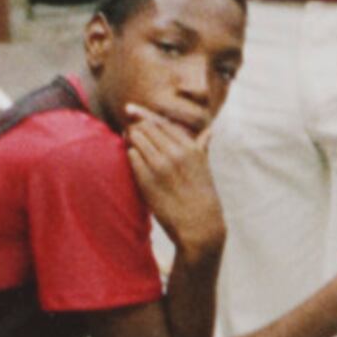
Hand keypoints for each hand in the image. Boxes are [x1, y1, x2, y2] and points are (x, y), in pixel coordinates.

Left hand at [123, 106, 224, 258]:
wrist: (199, 226)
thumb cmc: (202, 196)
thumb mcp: (205, 167)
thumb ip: (202, 146)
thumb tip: (210, 131)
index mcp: (190, 147)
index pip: (162, 122)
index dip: (144, 114)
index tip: (131, 110)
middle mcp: (176, 153)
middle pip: (146, 127)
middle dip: (135, 126)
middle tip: (128, 128)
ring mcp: (160, 165)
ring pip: (136, 138)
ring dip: (130, 138)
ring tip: (127, 141)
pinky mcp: (147, 179)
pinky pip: (131, 156)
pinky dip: (129, 154)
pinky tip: (131, 157)